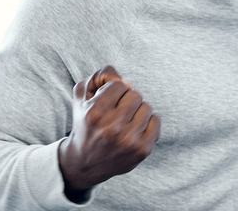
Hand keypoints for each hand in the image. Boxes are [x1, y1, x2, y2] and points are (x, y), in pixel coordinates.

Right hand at [58, 66, 160, 199]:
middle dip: (127, 100)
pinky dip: (148, 122)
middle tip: (117, 111)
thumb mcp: (81, 98)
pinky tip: (135, 129)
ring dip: (138, 111)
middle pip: (135, 95)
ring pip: (147, 107)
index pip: (119, 84)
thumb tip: (117, 74)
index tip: (108, 101)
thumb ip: (97, 77)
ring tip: (125, 121)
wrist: (85, 163)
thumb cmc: (85, 124)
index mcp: (95, 113)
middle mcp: (112, 128)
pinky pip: (156, 121)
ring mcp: (129, 140)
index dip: (115, 90)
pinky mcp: (142, 150)